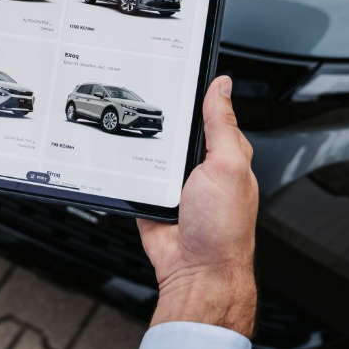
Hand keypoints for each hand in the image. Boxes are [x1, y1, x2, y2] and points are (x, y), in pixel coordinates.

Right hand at [137, 76, 257, 337]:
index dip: (196, 96)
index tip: (176, 74)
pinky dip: (126, 172)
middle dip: (162, 123)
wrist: (196, 273)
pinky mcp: (153, 200)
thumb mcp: (228, 165)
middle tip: (146, 107)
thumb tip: (222, 86)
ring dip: (142, 149)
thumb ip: (222, 124)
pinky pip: (135, 178)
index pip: (211, 115)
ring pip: (153, 154)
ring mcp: (175, 186)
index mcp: (225, 156)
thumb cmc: (223, 229)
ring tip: (128, 135)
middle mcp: (201, 170)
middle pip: (177, 133)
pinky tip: (120, 162)